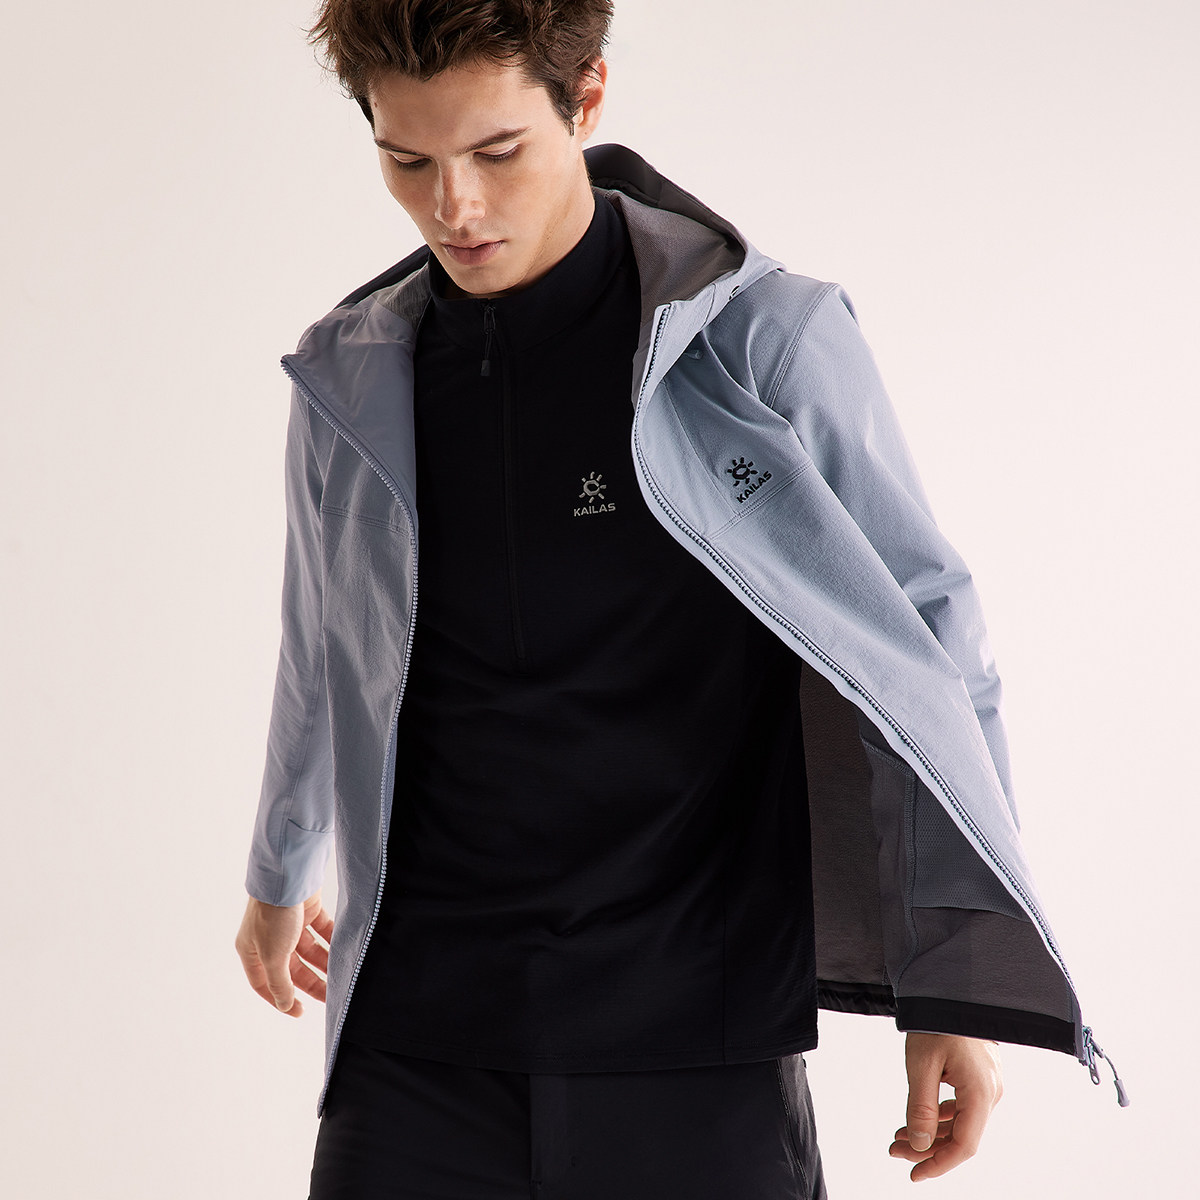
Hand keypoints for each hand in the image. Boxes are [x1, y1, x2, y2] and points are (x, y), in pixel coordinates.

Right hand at [235, 889, 332, 1017]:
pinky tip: (343, 951)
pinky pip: (322, 932)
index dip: (280, 999)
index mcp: (251, 950)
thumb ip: (279, 982)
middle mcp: (268, 938)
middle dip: (309, 982)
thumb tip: (284, 1003)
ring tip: (340, 975)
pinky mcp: (307, 910)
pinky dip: (332, 941)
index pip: (264, 983)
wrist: (288, 876)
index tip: (299, 1011)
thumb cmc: (273, 914)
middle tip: (329, 996)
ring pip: (309, 951)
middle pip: (290, 968)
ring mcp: (289, 924)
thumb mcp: (273, 955)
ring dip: (324, 963)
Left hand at [889, 1032, 1002, 1181]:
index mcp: (981, 1093)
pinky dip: (938, 1115)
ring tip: (898, 1137)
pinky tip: (917, 1120)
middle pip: (960, 1135)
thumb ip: (920, 1107)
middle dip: (926, 1147)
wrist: (950, 988)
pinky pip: (961, 1106)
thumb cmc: (936, 1020)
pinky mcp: (979, 1076)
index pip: (964, 1145)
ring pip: (960, 1122)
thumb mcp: (921, 1065)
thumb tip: (919, 1146)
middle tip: (895, 1151)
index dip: (939, 1164)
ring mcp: (987, 1084)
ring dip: (930, 1132)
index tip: (914, 1174)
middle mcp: (990, 1092)